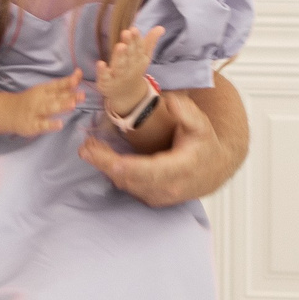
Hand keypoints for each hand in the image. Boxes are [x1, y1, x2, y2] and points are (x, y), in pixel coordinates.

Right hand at [0, 72, 81, 137]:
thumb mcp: (45, 91)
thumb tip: (78, 77)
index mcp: (44, 90)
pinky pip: (42, 125)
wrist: (8, 112)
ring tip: (72, 105)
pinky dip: (50, 125)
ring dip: (61, 106)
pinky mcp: (32, 125)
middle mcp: (41, 99)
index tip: (79, 75)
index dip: (69, 80)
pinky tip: (59, 124)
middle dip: (69, 96)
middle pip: (56, 97)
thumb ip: (62, 87)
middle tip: (82, 95)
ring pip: (49, 109)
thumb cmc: (31, 101)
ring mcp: (36, 112)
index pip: (58, 84)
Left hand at [79, 90, 232, 206]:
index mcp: (181, 169)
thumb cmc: (203, 145)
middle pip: (131, 179)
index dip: (128, 167)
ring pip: (125, 184)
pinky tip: (100, 157)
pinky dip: (112, 172)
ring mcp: (158, 196)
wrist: (212, 171)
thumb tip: (171, 101)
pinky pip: (127, 186)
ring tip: (88, 148)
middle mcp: (168, 188)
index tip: (110, 159)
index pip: (150, 171)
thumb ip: (187, 112)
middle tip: (86, 148)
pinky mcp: (150, 198)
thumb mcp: (201, 124)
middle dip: (105, 164)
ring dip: (105, 167)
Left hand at [94, 26, 163, 116]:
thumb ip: (150, 42)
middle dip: (129, 45)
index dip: (136, 39)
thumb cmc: (133, 69)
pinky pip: (105, 77)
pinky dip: (103, 71)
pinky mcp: (107, 83)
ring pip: (120, 67)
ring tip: (120, 46)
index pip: (139, 49)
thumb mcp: (143, 57)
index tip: (134, 29)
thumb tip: (160, 27)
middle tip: (126, 33)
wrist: (127, 95)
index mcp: (139, 60)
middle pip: (130, 57)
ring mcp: (119, 77)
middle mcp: (130, 68)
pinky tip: (100, 63)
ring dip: (120, 57)